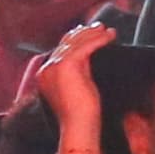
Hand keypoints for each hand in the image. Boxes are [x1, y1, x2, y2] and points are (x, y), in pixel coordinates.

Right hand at [38, 22, 113, 147]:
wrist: (78, 127)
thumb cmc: (81, 115)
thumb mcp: (76, 87)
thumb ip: (77, 71)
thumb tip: (88, 55)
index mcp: (44, 74)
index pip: (59, 50)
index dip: (73, 39)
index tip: (87, 32)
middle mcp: (46, 68)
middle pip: (66, 43)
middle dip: (83, 33)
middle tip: (98, 26)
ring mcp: (54, 66)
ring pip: (75, 42)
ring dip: (92, 33)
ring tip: (106, 29)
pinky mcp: (66, 65)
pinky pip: (85, 46)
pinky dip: (99, 39)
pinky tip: (109, 36)